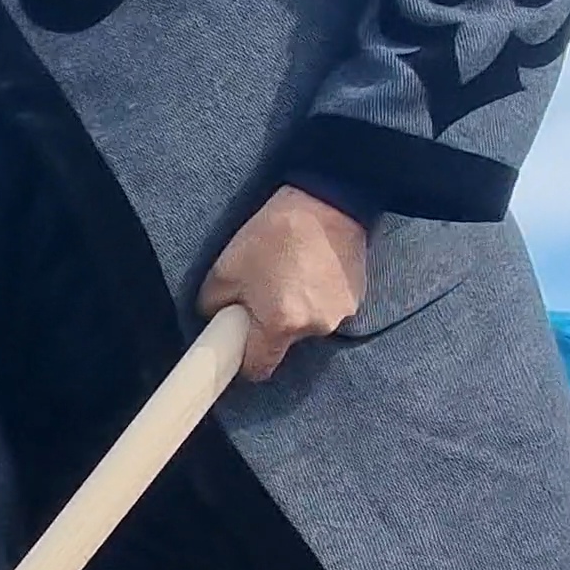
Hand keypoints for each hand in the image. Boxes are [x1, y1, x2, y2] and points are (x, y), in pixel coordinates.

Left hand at [199, 184, 367, 381]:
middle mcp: (315, 327)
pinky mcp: (356, 296)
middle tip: (261, 291)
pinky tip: (311, 267)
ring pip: (307, 324)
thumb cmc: (275, 233)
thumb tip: (215, 317)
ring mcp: (341, 313)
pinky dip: (316, 294)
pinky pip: (327, 307)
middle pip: (283, 343)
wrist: (328, 200)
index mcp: (280, 325)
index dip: (244, 362)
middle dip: (270, 326)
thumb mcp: (225, 268)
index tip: (238, 346)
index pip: (259, 369)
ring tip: (289, 271)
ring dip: (296, 308)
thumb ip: (213, 303)